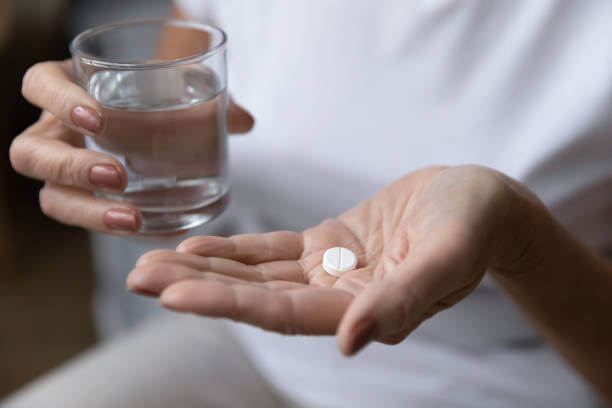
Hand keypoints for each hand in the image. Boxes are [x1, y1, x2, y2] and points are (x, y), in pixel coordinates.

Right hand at [9, 60, 253, 233]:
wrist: (155, 112)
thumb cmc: (158, 92)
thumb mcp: (180, 85)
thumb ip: (210, 100)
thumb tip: (244, 122)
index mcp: (70, 89)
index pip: (40, 84)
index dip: (59, 101)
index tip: (99, 120)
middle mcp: (56, 130)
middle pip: (31, 153)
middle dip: (69, 167)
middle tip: (117, 177)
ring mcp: (64, 168)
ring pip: (50, 196)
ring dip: (86, 210)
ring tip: (130, 218)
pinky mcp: (83, 198)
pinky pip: (81, 218)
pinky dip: (108, 226)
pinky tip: (147, 231)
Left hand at [127, 166, 545, 353]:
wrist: (480, 201)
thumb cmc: (471, 225)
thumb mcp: (445, 257)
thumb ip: (402, 301)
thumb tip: (352, 344)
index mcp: (362, 310)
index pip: (282, 313)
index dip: (227, 303)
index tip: (172, 295)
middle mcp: (337, 297)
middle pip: (256, 297)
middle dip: (197, 289)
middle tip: (137, 279)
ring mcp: (330, 270)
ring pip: (257, 274)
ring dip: (205, 269)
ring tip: (151, 264)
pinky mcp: (330, 242)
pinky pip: (275, 249)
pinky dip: (237, 249)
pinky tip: (199, 246)